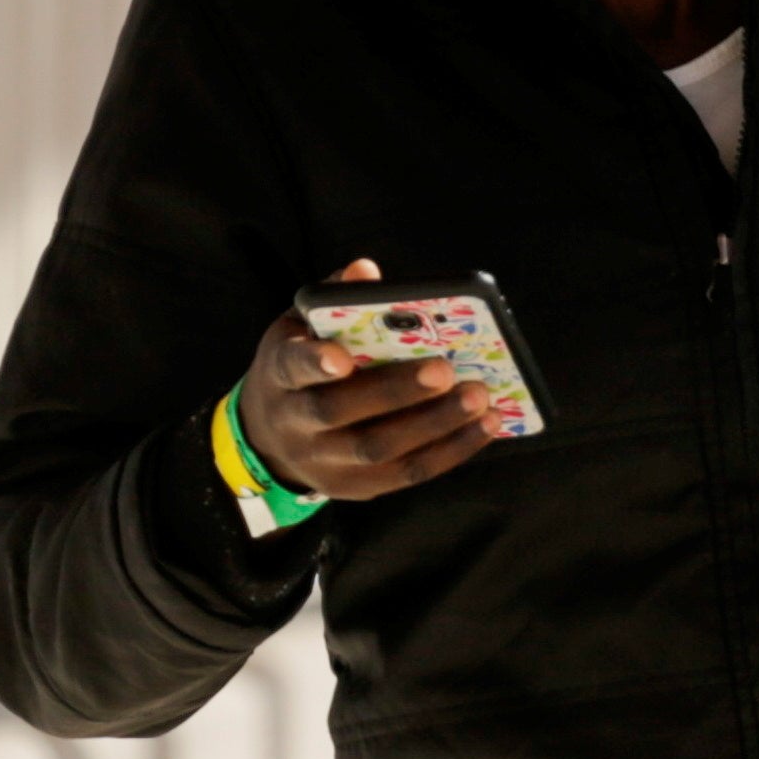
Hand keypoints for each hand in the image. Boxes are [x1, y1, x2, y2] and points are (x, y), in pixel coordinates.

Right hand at [235, 258, 500, 501]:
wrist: (271, 439)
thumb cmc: (300, 367)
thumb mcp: (300, 328)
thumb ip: (333, 300)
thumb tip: (366, 270)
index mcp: (279, 375)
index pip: (292, 368)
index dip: (313, 363)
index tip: (341, 356)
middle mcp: (296, 424)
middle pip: (342, 413)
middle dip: (396, 392)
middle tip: (446, 369)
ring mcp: (326, 463)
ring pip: (380, 450)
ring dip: (436, 424)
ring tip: (480, 398)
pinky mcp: (359, 487)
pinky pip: (408, 474)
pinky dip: (452, 451)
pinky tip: (486, 426)